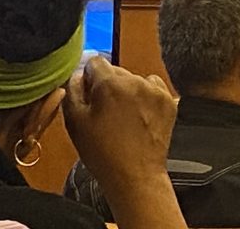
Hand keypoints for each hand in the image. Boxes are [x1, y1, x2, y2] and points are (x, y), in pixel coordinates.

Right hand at [63, 56, 175, 192]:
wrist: (135, 177)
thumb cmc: (103, 153)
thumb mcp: (74, 121)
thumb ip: (71, 89)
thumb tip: (77, 75)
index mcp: (109, 83)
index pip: (95, 61)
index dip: (89, 78)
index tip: (89, 94)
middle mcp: (134, 81)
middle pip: (114, 70)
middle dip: (107, 85)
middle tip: (104, 110)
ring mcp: (154, 91)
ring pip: (133, 78)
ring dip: (126, 90)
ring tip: (123, 116)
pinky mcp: (168, 101)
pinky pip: (152, 86)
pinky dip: (145, 95)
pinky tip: (139, 113)